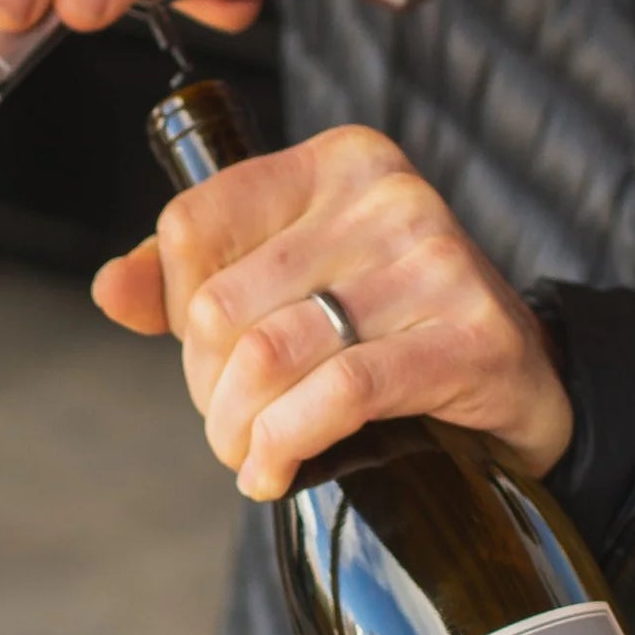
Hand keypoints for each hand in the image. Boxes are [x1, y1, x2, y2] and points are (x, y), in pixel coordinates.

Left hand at [92, 124, 571, 493]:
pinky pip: (342, 393)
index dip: (176, 311)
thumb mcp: (296, 283)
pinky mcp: (472, 337)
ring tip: (252, 456)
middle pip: (224, 305)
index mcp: (337, 163)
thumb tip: (110, 290)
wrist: (524, 381)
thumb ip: (197, 278)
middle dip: (208, 389)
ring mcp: (436, 262)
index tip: (206, 359)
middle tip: (232, 428)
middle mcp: (388, 196)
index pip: (193, 225)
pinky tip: (277, 470)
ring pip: (272, 355)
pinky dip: (289, 443)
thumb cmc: (396, 328)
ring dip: (240, 430)